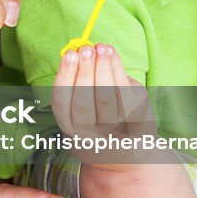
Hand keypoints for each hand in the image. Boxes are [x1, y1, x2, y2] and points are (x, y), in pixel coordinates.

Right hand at [51, 44, 153, 166]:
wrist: (127, 149)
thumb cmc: (98, 119)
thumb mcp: (81, 110)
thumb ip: (77, 83)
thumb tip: (80, 50)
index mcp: (70, 129)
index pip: (61, 102)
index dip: (65, 76)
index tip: (70, 54)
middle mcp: (90, 136)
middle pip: (83, 103)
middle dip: (85, 72)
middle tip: (86, 49)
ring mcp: (114, 133)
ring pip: (106, 99)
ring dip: (104, 69)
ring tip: (102, 48)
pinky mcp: (135, 124)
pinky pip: (125, 95)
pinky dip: (118, 71)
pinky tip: (112, 55)